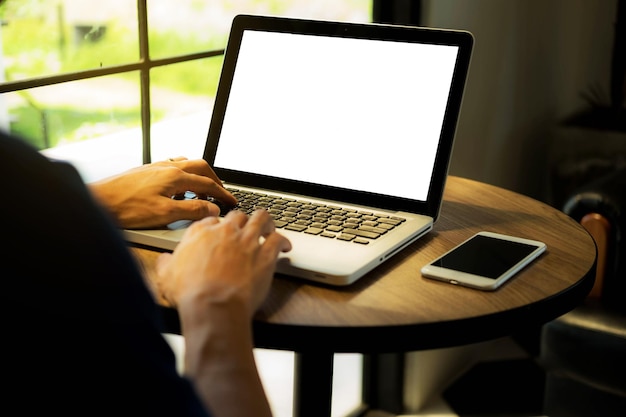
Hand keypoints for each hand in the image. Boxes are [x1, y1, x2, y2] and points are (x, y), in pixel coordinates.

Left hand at [89, 157, 237, 228]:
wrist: (97, 201)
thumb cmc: (127, 208)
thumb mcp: (165, 213)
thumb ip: (192, 210)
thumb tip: (213, 209)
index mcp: (174, 176)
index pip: (207, 184)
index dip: (222, 194)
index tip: (231, 202)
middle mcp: (166, 167)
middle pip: (200, 167)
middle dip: (214, 179)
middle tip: (221, 193)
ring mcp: (155, 167)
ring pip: (186, 164)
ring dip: (198, 176)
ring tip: (201, 191)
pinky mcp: (145, 171)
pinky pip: (172, 167)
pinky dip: (182, 176)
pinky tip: (177, 188)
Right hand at [153, 210, 289, 416]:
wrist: (213, 305)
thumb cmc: (191, 294)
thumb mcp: (167, 277)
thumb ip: (166, 264)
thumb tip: (164, 260)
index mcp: (201, 233)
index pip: (212, 220)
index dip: (218, 225)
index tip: (221, 231)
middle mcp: (225, 232)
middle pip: (238, 216)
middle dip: (242, 221)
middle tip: (246, 228)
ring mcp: (247, 240)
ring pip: (261, 219)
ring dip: (266, 221)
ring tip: (269, 226)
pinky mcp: (266, 254)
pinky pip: (279, 239)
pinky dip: (283, 241)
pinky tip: (285, 247)